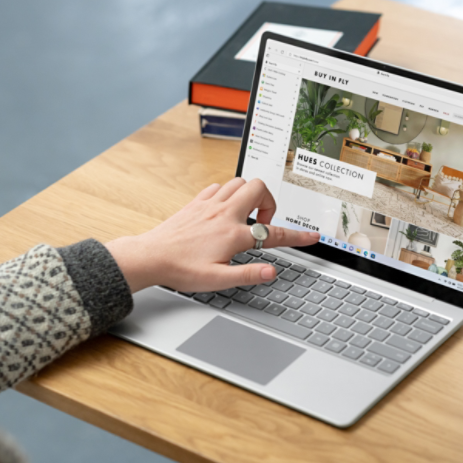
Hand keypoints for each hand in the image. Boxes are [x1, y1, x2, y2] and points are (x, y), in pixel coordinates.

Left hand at [106, 178, 319, 292]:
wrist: (151, 256)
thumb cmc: (180, 269)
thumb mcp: (217, 280)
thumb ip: (248, 274)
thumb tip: (272, 272)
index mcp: (233, 235)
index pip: (274, 233)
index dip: (297, 236)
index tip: (311, 237)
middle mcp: (223, 214)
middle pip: (258, 188)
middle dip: (270, 201)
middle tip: (265, 221)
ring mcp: (209, 205)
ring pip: (239, 182)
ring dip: (249, 194)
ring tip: (247, 214)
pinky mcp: (196, 203)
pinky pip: (219, 186)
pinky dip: (228, 193)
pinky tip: (224, 209)